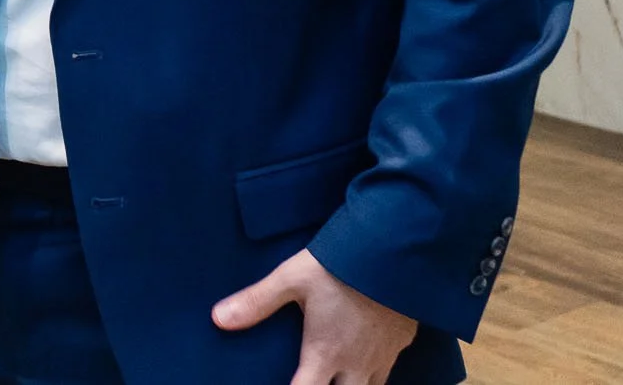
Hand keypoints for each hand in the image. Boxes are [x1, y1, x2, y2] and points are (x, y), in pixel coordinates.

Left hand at [213, 248, 418, 384]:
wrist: (396, 251)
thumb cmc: (340, 264)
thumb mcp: (291, 278)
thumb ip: (257, 302)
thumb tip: (218, 319)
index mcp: (326, 353)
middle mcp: (357, 363)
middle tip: (316, 378)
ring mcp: (383, 355)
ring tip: (339, 376)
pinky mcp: (403, 341)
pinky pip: (389, 368)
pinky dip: (376, 372)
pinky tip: (368, 358)